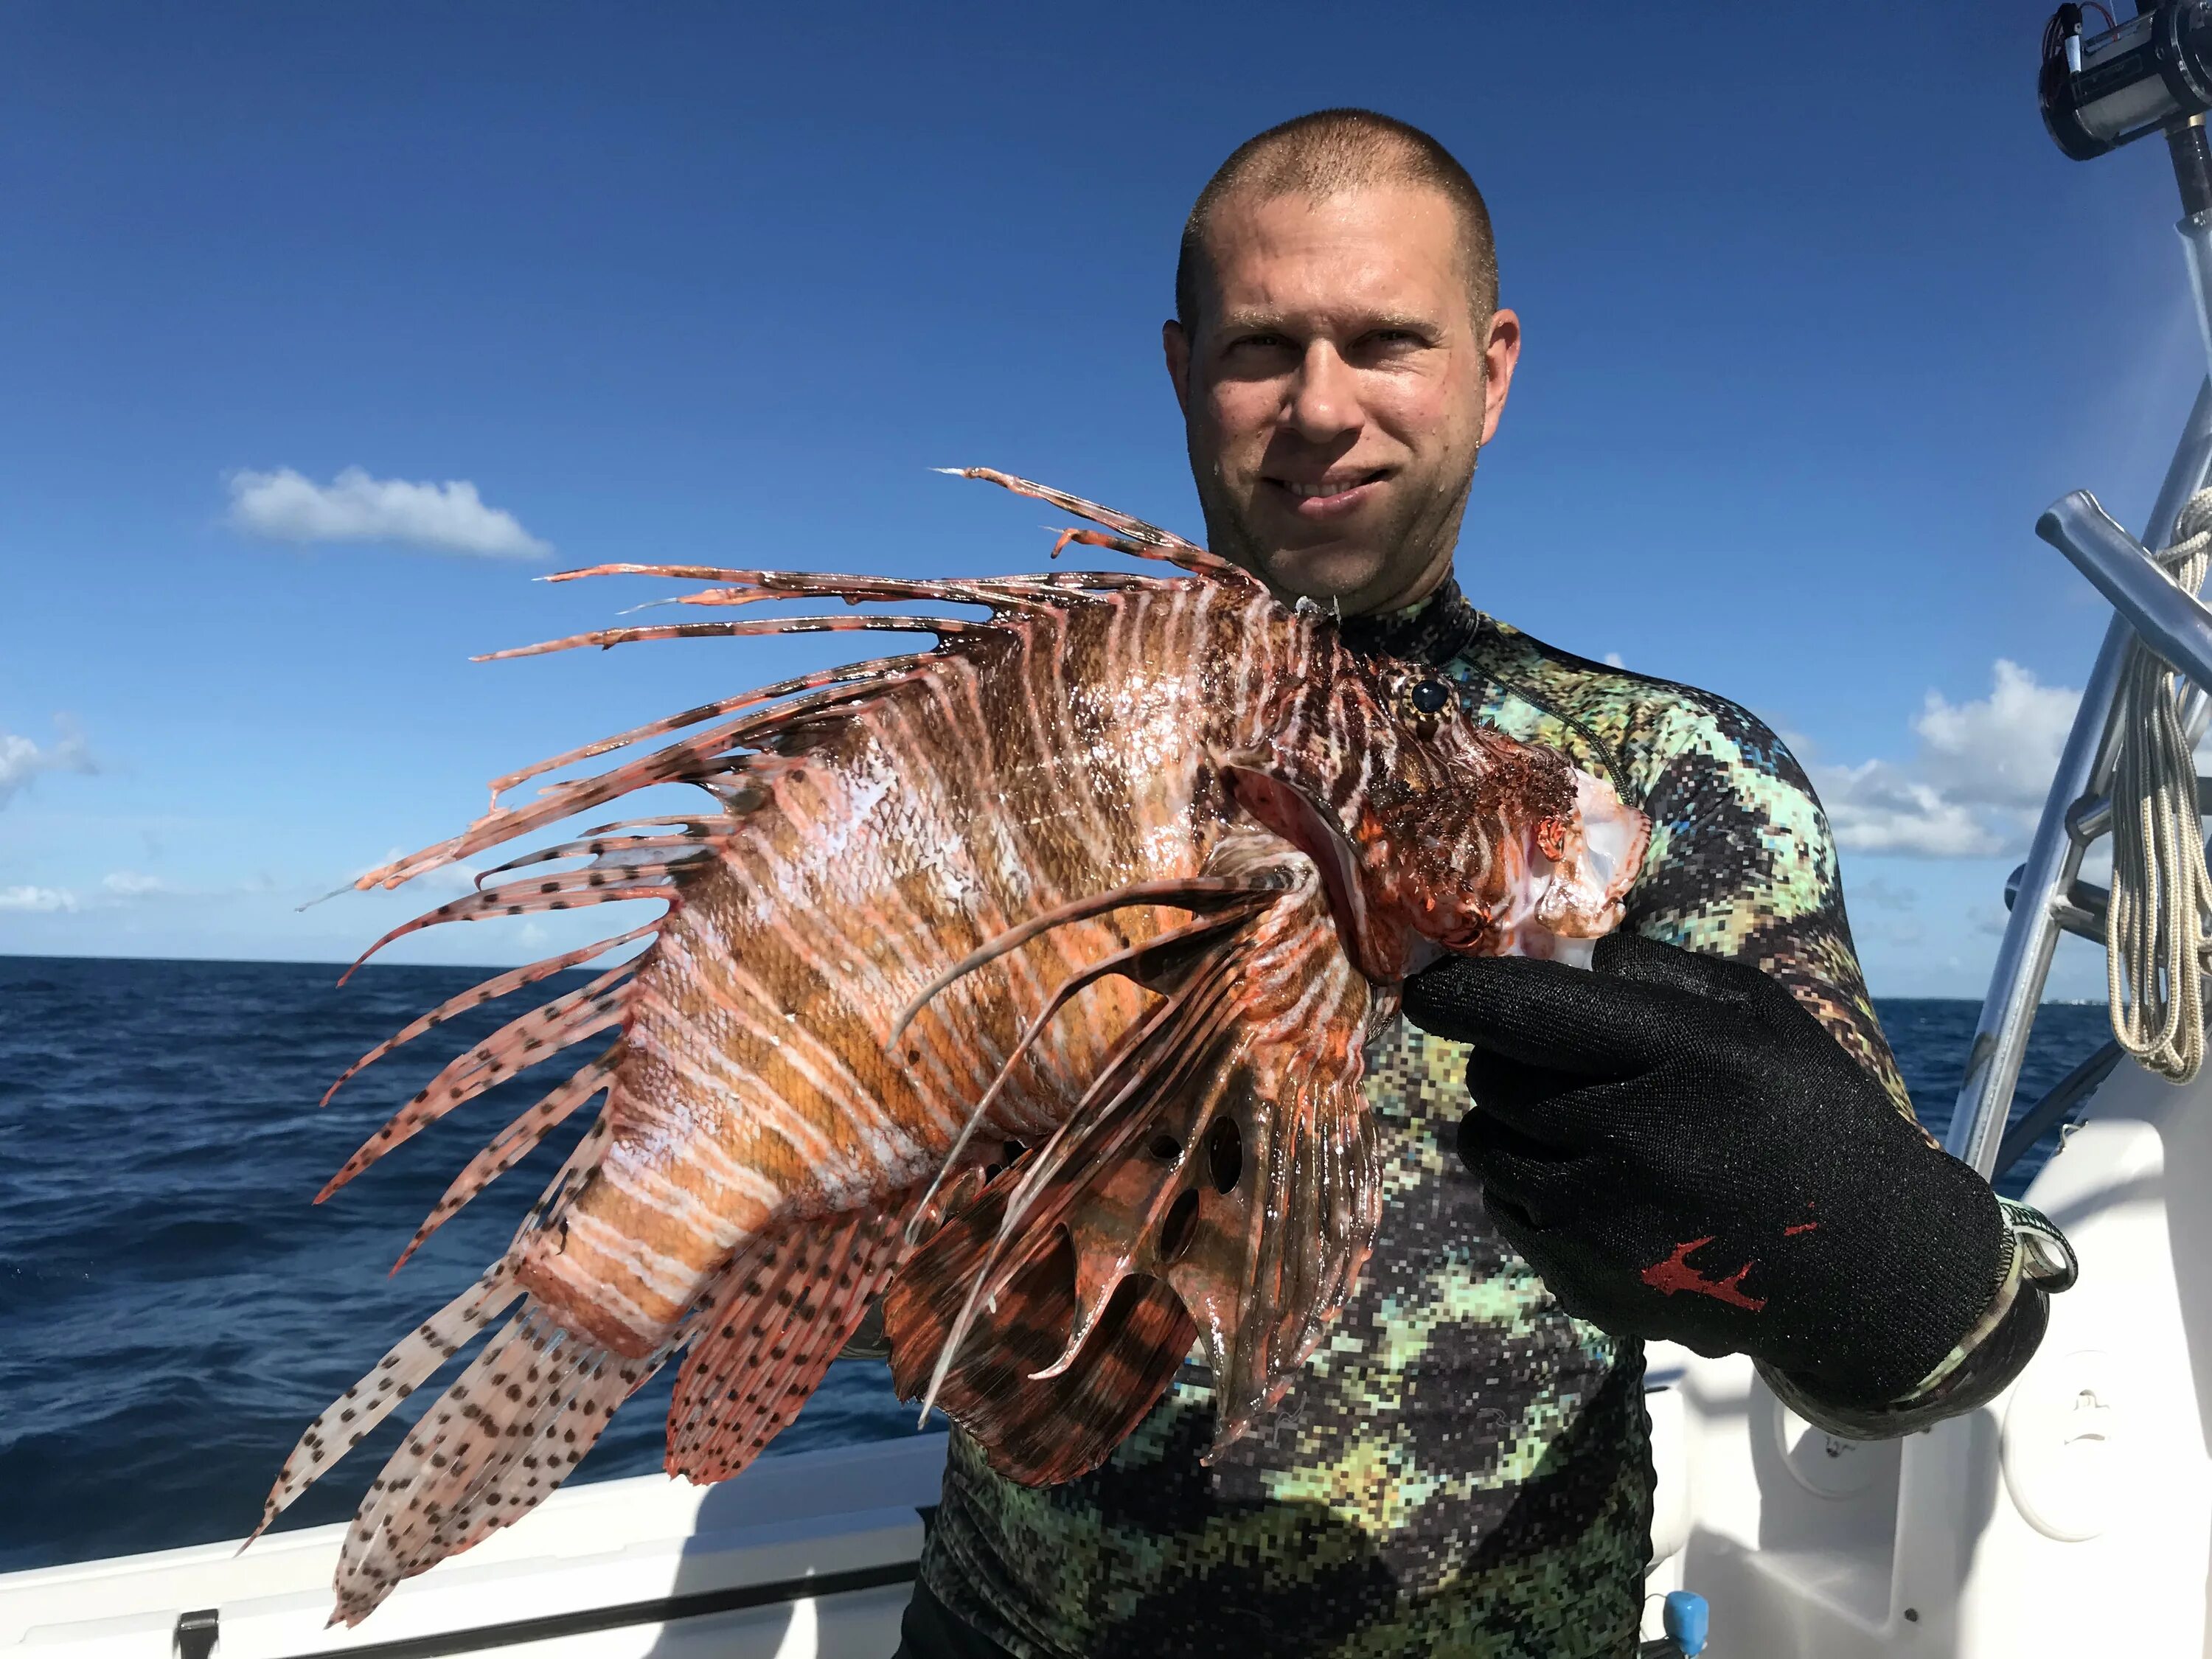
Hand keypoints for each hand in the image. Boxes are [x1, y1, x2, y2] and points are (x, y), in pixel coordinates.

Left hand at [1399, 933, 2004, 1408]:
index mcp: (1689, 1056)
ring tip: (1581, 1127)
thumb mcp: (1757, 1013)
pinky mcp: (1592, 1287)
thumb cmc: (1807, 1113)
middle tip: (1556, 1066)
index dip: (1462, 994)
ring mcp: (1611, 1226)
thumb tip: (1546, 952)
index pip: (1528, 1009)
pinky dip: (1530, 1190)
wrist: (1869, 1267)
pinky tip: (1600, 1189)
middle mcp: (1642, 1141)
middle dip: (1505, 1060)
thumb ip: (1652, 973)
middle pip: (1495, 1078)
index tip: (1431, 991)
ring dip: (1510, 1125)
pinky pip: (1505, 1211)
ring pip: (1485, 1146)